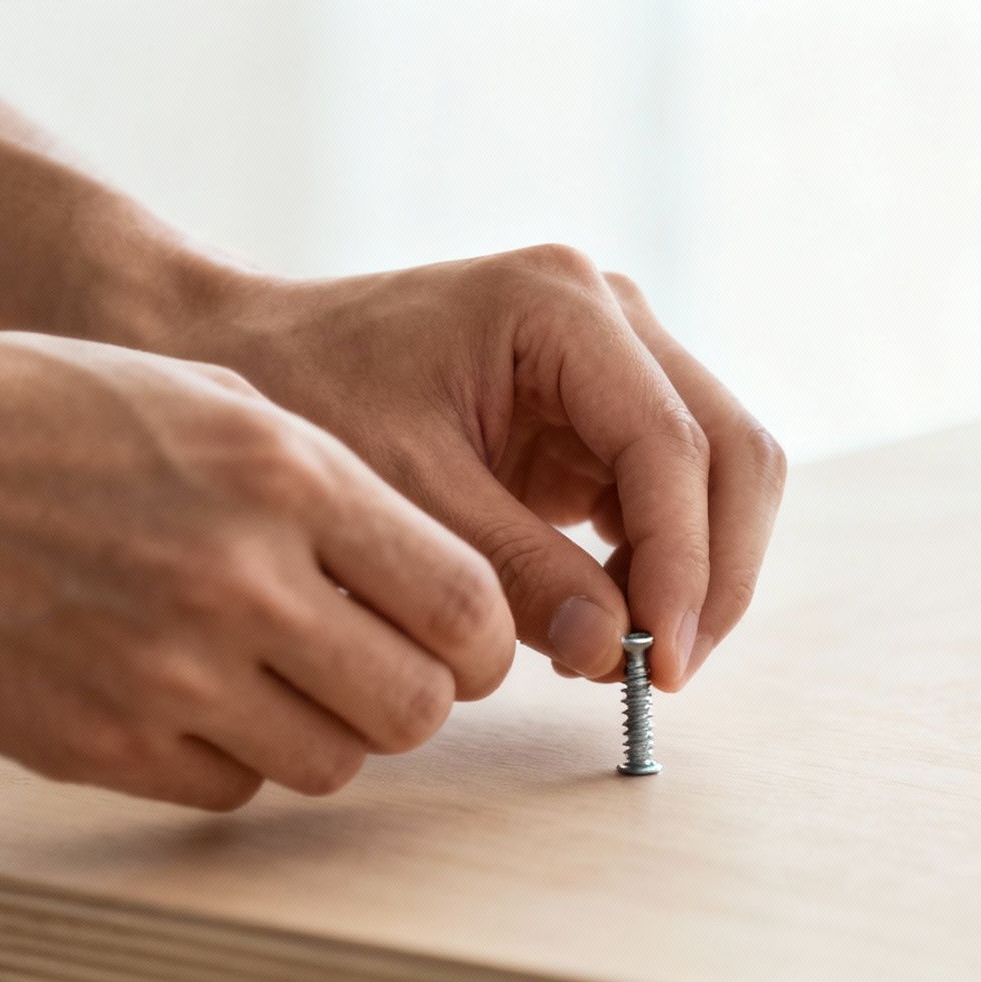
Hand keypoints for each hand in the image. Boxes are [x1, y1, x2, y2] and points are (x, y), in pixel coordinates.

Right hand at [0, 329, 513, 807]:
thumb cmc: (28, 413)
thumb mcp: (206, 398)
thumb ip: (329, 483)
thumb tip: (427, 577)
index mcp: (284, 477)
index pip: (465, 607)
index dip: (481, 640)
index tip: (459, 639)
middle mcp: (241, 582)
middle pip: (418, 706)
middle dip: (415, 694)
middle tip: (376, 666)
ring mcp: (169, 676)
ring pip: (334, 765)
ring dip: (328, 732)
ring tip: (275, 678)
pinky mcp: (100, 748)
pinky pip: (233, 792)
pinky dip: (234, 760)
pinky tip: (191, 698)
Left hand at [185, 245, 786, 689]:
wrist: (251, 359)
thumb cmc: (310, 399)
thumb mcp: (405, 493)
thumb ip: (513, 571)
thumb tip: (612, 652)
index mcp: (561, 306)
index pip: (671, 446)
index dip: (682, 565)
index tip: (656, 665)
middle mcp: (610, 317)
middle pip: (730, 452)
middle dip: (711, 573)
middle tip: (661, 675)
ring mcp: (616, 361)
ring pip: (720, 475)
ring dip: (696, 573)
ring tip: (628, 660)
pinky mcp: (601, 413)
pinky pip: (672, 493)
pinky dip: (660, 564)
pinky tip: (606, 623)